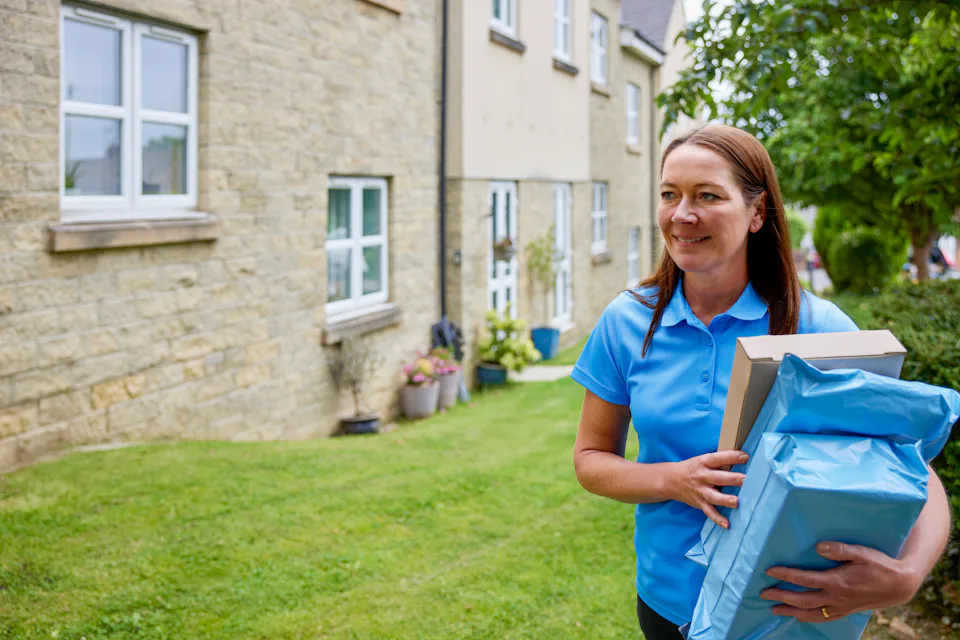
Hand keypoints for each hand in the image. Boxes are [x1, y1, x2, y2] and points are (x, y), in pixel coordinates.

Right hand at [662, 450, 747, 528]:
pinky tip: (727, 524)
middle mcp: (702, 476)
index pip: (718, 458)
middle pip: (718, 477)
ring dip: (724, 499)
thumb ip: (720, 462)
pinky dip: (717, 518)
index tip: (745, 457)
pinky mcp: (699, 502)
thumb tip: (743, 461)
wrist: (670, 480)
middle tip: (745, 480)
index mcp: (703, 462)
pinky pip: (709, 511)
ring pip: (713, 496)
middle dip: (732, 479)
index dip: (731, 457)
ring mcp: (700, 491)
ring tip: (736, 502)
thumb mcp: (703, 460)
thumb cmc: (693, 468)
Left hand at [761, 542, 922, 622]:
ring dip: (791, 612)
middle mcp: (836, 597)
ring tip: (775, 609)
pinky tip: (801, 617)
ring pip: (811, 613)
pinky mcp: (846, 611)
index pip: (804, 579)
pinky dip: (809, 618)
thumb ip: (839, 549)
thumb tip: (818, 547)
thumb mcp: (861, 553)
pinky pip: (824, 618)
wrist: (900, 585)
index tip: (769, 571)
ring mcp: (841, 607)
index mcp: (837, 581)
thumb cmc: (880, 565)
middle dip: (781, 596)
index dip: (785, 575)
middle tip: (763, 593)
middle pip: (802, 600)